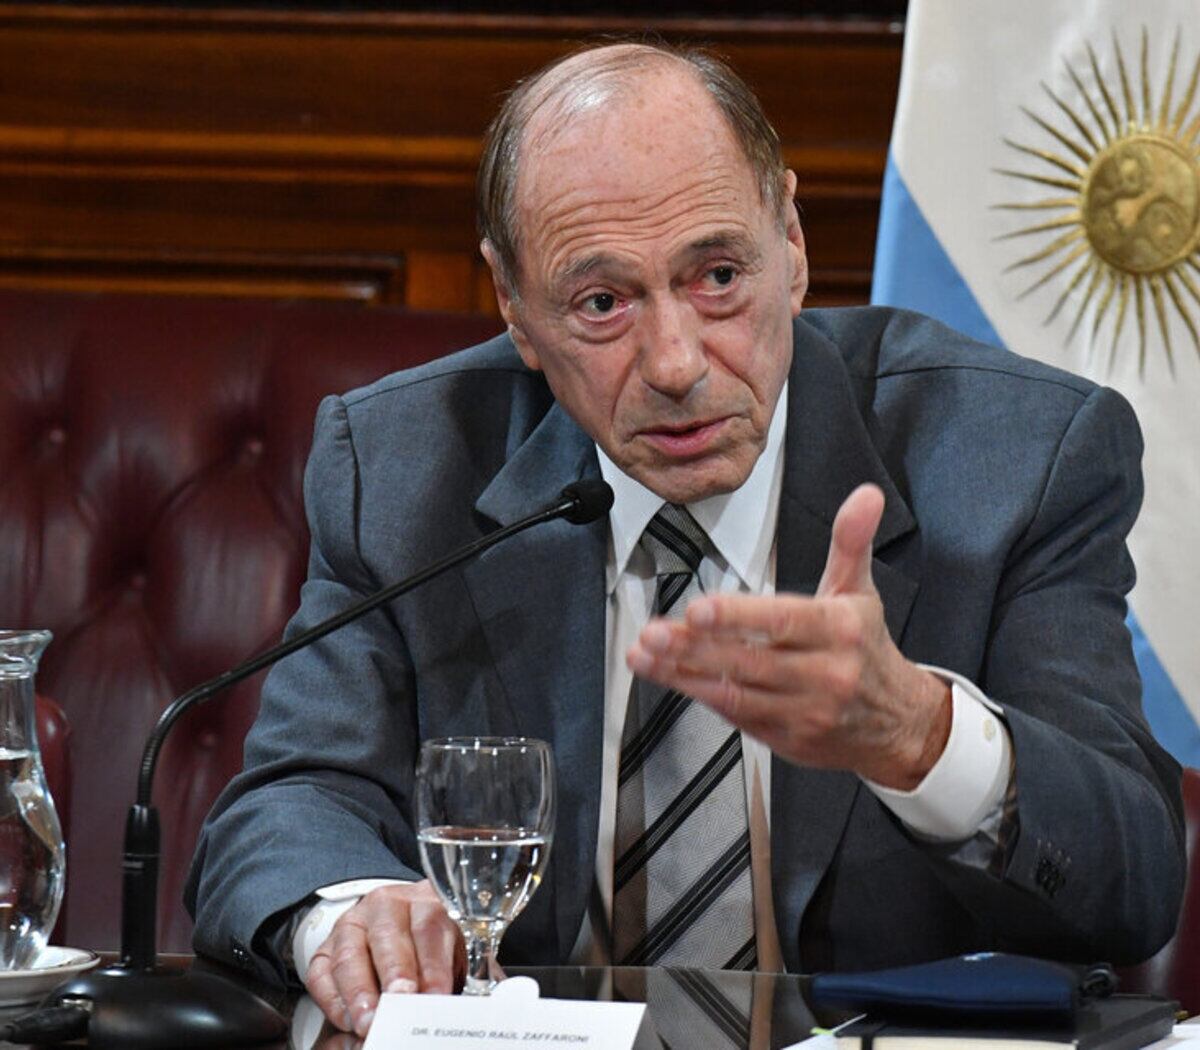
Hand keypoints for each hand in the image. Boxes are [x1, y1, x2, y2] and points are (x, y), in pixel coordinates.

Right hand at [305, 881, 464, 1036]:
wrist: (401, 932)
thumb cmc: (428, 947)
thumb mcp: (448, 954)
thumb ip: (444, 975)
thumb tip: (441, 1004)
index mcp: (422, 901)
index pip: (428, 927)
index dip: (433, 965)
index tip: (437, 996)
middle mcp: (384, 907)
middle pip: (387, 936)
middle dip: (394, 973)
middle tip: (401, 1004)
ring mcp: (351, 926)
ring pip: (350, 955)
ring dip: (360, 993)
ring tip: (369, 1022)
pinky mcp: (325, 950)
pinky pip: (320, 975)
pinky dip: (333, 1001)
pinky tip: (347, 1020)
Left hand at [626, 483, 950, 788]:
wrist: (896, 724)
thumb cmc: (865, 650)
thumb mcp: (860, 590)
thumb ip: (851, 540)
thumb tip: (865, 496)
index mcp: (839, 630)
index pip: (783, 622)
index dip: (737, 617)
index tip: (697, 610)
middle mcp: (822, 674)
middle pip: (749, 660)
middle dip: (694, 647)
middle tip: (654, 633)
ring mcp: (803, 711)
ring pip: (734, 692)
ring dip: (683, 672)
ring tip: (645, 655)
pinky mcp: (784, 739)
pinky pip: (734, 715)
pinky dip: (698, 695)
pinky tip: (669, 676)